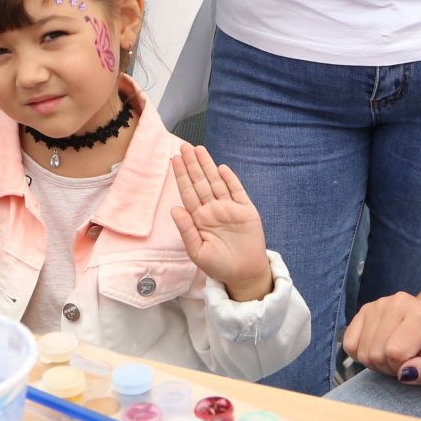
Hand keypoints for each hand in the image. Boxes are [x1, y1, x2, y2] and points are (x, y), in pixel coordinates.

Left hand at [169, 143, 272, 300]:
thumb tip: (175, 209)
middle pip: (200, 182)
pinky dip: (230, 179)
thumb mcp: (197, 252)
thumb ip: (186, 230)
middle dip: (192, 164)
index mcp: (199, 219)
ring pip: (216, 182)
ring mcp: (229, 208)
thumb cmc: (218, 266)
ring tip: (199, 149)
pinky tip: (221, 168)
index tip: (175, 159)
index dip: (182, 176)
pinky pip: (237, 192)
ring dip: (208, 166)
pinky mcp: (246, 211)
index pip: (188, 192)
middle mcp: (212, 209)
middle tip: (184, 146)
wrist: (244, 274)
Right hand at [342, 291, 420, 384]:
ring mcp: (377, 305)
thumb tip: (404, 373)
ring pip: (363, 351)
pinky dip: (360, 354)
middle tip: (402, 361)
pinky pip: (349, 344)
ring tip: (391, 355)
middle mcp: (397, 303)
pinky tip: (376, 348)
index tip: (412, 364)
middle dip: (388, 366)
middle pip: (377, 353)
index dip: (402, 367)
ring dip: (376, 362)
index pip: (396, 352)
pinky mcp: (363, 310)